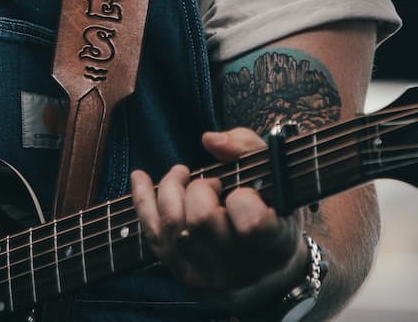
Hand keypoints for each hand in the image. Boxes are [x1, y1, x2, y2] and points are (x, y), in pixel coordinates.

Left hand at [128, 129, 310, 312]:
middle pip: (201, 220)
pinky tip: (139, 177)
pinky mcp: (184, 276)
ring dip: (171, 189)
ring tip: (183, 177)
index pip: (251, 223)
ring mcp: (209, 278)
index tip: (245, 192)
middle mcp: (240, 270)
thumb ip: (248, 148)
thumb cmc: (276, 216)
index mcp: (273, 247)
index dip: (243, 199)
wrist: (271, 276)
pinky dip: (143, 202)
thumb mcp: (278, 179)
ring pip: (172, 227)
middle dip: (201, 189)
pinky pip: (154, 237)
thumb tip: (209, 140)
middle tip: (214, 184)